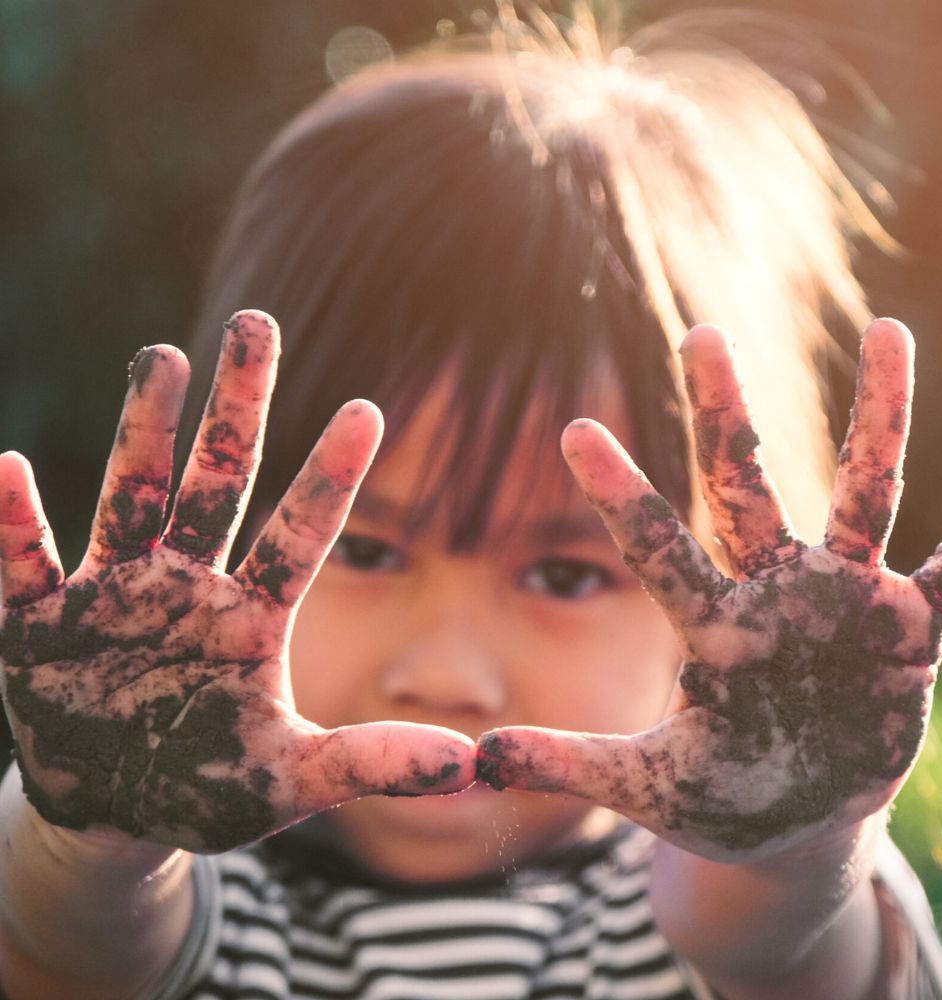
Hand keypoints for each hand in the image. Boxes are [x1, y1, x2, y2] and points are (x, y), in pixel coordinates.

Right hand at [0, 311, 474, 852]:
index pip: (300, 533)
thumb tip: (471, 765)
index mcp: (251, 614)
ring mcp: (116, 593)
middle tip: (258, 323)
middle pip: (219, 480)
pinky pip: (25, 562)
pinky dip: (12, 523)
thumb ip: (371, 761)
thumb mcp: (293, 779)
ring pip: (134, 496)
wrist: (116, 810)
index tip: (368, 410)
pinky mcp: (41, 621)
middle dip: (238, 407)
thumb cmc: (208, 783)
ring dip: (145, 431)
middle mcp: (189, 584)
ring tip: (164, 356)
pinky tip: (4, 469)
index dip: (330, 476)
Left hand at [477, 319, 941, 861]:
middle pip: (745, 486)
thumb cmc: (716, 795)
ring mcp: (844, 604)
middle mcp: (775, 593)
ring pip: (864, 494)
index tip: (574, 430)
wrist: (792, 819)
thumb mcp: (642, 787)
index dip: (619, 494)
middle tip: (700, 332)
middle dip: (726, 413)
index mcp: (712, 626)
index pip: (657, 547)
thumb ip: (568, 764)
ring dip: (876, 417)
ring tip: (889, 331)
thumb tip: (479, 758)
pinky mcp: (905, 634)